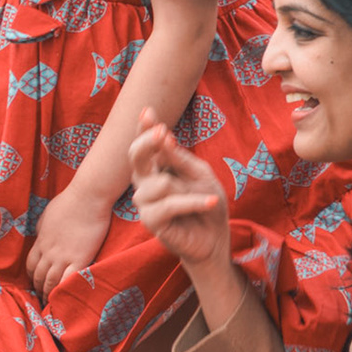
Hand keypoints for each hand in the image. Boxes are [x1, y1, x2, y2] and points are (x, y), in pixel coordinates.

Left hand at [26, 186, 111, 296]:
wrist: (87, 198)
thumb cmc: (68, 202)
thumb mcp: (47, 215)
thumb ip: (42, 229)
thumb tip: (39, 235)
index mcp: (41, 241)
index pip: (31, 264)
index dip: (32, 276)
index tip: (34, 283)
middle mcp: (49, 251)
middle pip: (39, 276)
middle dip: (39, 289)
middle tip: (41, 298)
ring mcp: (64, 256)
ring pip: (51, 281)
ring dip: (49, 294)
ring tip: (51, 303)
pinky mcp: (80, 259)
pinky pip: (68, 280)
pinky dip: (64, 291)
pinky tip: (65, 298)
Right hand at [128, 107, 229, 269]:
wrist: (215, 239)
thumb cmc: (207, 204)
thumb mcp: (201, 175)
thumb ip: (180, 158)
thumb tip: (163, 136)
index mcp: (155, 168)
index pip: (144, 145)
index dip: (143, 128)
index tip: (147, 112)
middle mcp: (145, 183)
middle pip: (136, 157)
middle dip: (147, 143)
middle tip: (161, 133)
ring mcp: (145, 203)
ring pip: (159, 184)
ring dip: (187, 188)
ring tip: (209, 196)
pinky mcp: (151, 222)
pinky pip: (169, 205)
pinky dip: (193, 202)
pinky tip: (211, 201)